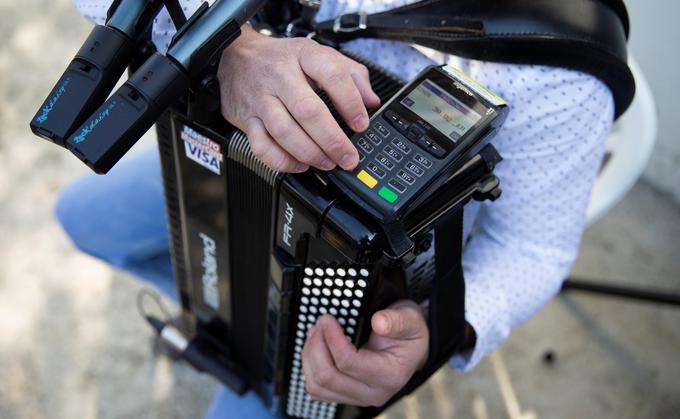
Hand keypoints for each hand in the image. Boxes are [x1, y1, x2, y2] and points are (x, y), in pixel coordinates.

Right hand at [217, 25, 380, 172]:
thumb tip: (372, 101)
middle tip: (348, 156)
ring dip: (311, 154)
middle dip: (333, 140)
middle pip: (308, 111)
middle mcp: (280, 76)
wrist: (236, 57)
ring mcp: (261, 99)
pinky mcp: (247, 120)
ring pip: (285, 132)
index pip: (331, 75)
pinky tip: (300, 164)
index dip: (350, 102)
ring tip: (328, 162)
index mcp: (303, 56)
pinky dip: (283, 161)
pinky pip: (263, 147)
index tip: (361, 123)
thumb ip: (352, 75)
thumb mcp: (319, 55)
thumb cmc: (282, 60)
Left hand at [302, 300, 428, 406]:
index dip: (331, 338)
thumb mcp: (410, 319)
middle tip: (320, 323)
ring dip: (310, 357)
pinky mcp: (346, 396)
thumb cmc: (409, 333)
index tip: (327, 319)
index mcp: (389, 375)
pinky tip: (317, 347)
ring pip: (317, 386)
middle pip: (327, 377)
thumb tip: (379, 322)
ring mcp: (358, 397)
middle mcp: (373, 392)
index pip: (348, 362)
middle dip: (316, 346)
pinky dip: (310, 366)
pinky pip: (317, 389)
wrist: (412, 347)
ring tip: (316, 333)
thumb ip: (396, 320)